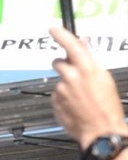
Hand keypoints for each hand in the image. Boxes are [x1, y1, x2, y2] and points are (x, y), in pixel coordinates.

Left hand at [50, 27, 126, 147]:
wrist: (100, 130)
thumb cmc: (107, 106)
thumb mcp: (103, 78)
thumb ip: (89, 61)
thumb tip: (83, 46)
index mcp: (88, 69)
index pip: (71, 46)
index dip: (61, 35)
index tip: (53, 29)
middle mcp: (71, 77)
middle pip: (58, 62)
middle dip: (63, 64)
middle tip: (75, 73)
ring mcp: (61, 90)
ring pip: (60, 80)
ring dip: (66, 84)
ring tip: (81, 96)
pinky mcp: (54, 101)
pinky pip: (57, 94)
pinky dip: (64, 97)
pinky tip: (75, 104)